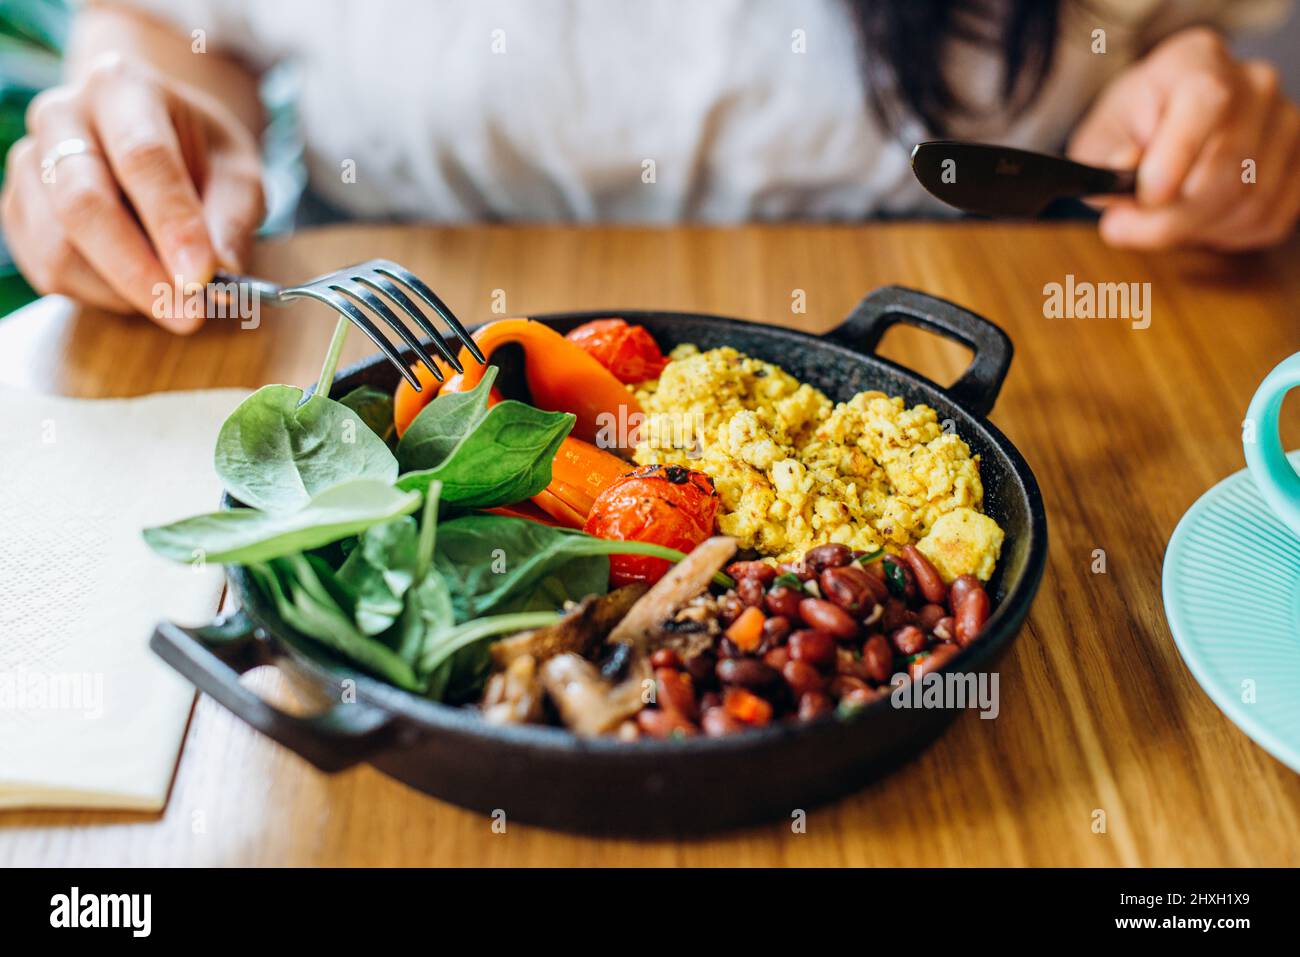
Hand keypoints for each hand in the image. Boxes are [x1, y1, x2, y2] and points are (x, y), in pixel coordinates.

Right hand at [1, 53, 263, 330]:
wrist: (155, 140)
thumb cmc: (201, 155)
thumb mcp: (238, 174)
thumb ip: (233, 219)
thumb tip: (221, 273)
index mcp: (122, 87)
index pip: (143, 157)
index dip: (173, 224)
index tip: (203, 277)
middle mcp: (61, 115)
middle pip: (83, 203)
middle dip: (139, 271)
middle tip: (188, 314)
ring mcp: (28, 162)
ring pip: (59, 246)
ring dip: (122, 290)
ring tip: (172, 299)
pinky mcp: (17, 209)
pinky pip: (48, 269)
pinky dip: (99, 294)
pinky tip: (137, 289)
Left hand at [1068, 27, 1299, 250]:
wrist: (1157, 132)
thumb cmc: (1126, 134)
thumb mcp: (1098, 141)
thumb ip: (1106, 158)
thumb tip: (1125, 169)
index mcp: (1197, 60)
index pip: (1208, 100)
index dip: (1175, 157)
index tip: (1143, 196)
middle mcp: (1254, 83)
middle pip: (1228, 166)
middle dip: (1169, 217)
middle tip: (1122, 228)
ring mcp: (1285, 121)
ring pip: (1249, 201)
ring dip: (1193, 230)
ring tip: (1158, 222)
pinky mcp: (1298, 163)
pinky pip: (1267, 219)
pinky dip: (1223, 235)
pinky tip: (1195, 221)